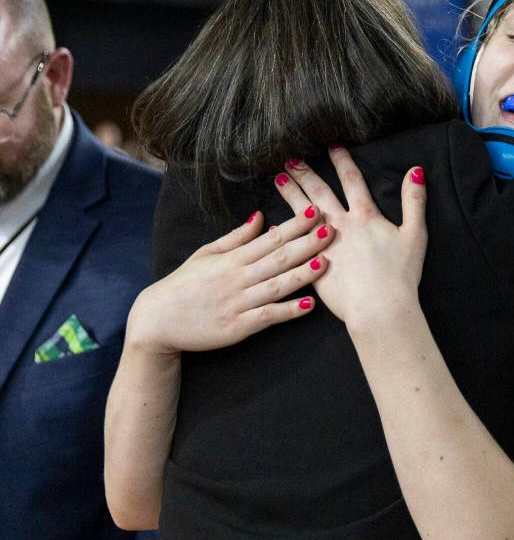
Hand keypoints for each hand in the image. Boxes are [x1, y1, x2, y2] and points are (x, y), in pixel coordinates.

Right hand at [128, 206, 331, 354]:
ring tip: (326, 262)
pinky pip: (267, 316)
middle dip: (306, 243)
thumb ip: (236, 237)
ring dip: (303, 274)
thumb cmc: (183, 285)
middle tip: (331, 229)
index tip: (315, 213)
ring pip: (276, 285)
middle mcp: (237, 278)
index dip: (294, 226)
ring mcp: (238, 303)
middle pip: (278, 258)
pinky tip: (309, 305)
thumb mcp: (206, 254)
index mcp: (231, 259)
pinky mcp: (238, 327)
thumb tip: (260, 216)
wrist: (157, 321)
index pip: (269, 239)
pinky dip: (288, 311)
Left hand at [275, 147, 426, 330]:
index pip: (351, 181)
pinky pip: (292, 245)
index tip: (331, 145)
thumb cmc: (401, 275)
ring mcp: (323, 246)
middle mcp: (341, 226)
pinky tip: (272, 224)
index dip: (341, 161)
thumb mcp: (416, 235)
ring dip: (290, 194)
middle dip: (306, 173)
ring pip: (301, 213)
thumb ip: (414, 201)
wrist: (379, 308)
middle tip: (290, 157)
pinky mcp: (312, 266)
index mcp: (365, 217)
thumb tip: (416, 170)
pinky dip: (282, 232)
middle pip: (320, 192)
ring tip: (278, 179)